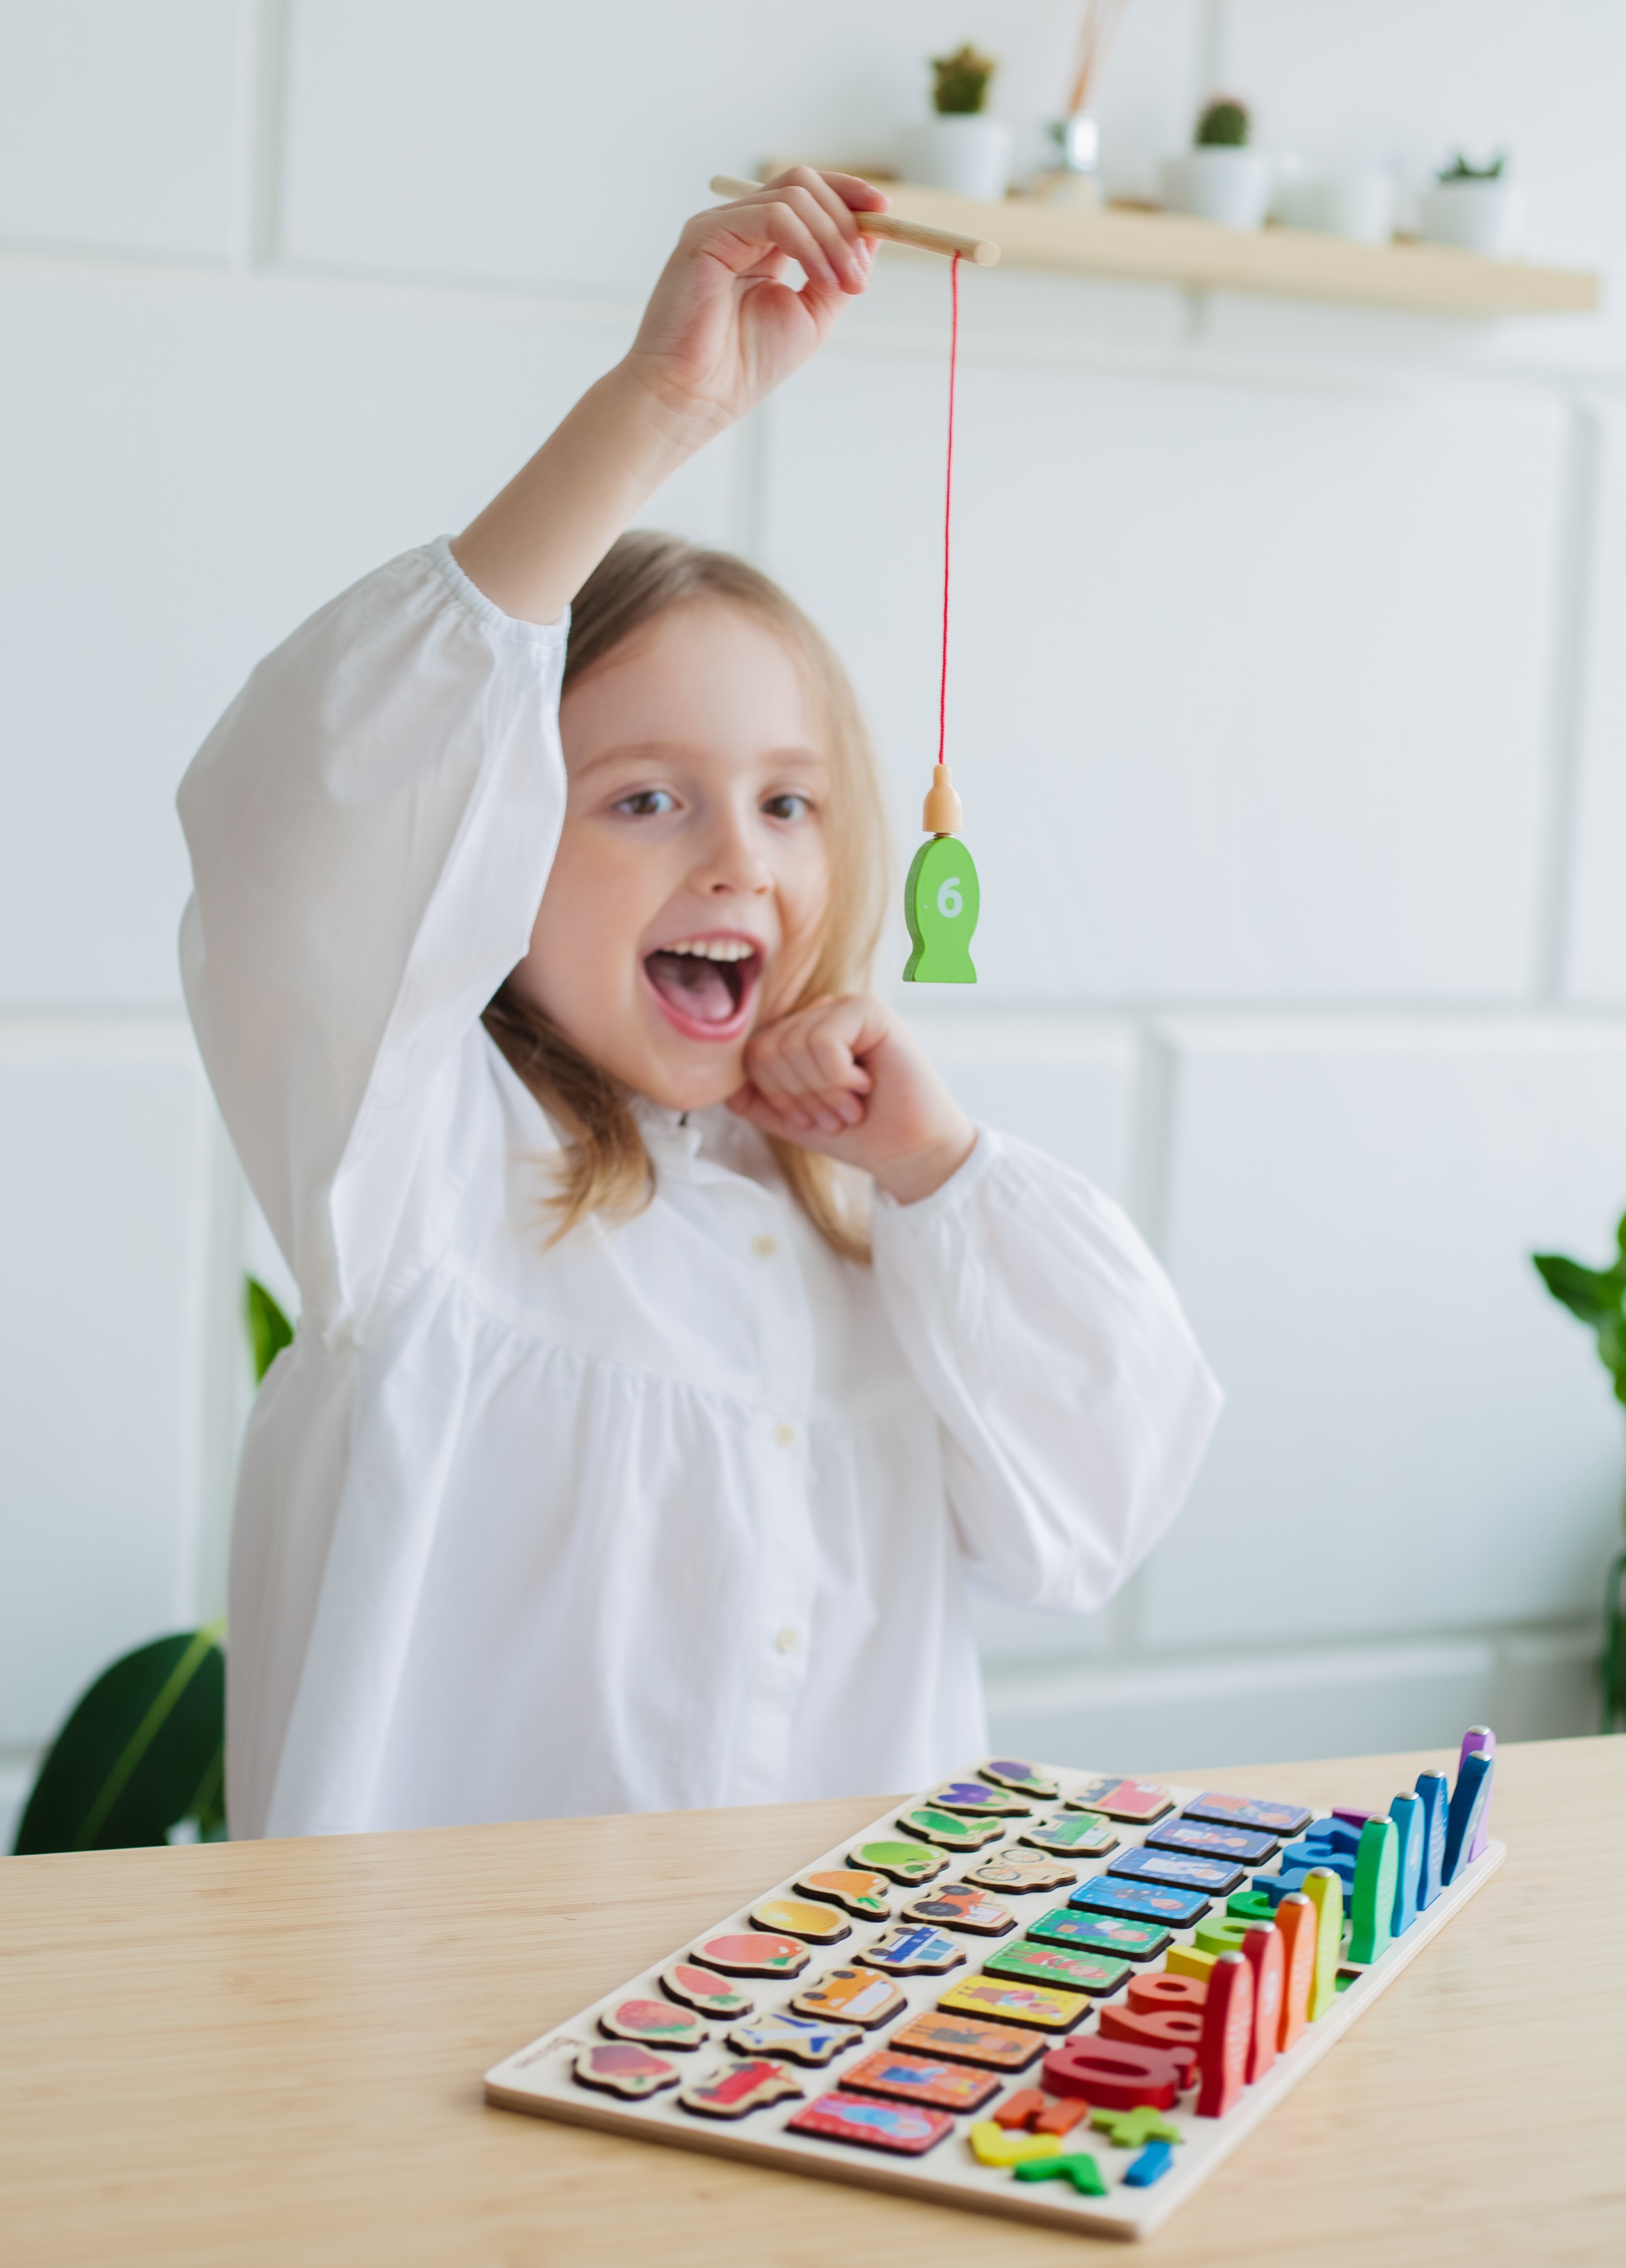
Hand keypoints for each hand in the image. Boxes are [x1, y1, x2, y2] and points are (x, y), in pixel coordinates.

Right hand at [624, 170, 887, 441]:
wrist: (695, 399)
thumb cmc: (742, 368)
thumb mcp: (810, 316)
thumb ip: (837, 272)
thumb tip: (873, 234)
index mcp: (759, 243)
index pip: (807, 194)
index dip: (849, 195)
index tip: (885, 213)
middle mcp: (737, 227)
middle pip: (804, 184)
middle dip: (846, 221)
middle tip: (860, 274)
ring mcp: (719, 226)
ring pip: (793, 194)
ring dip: (832, 237)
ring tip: (845, 284)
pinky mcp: (705, 234)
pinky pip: (773, 216)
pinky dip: (808, 244)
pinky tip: (820, 280)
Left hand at [728, 994, 976, 1205]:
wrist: (907, 1152)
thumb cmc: (857, 1133)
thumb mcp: (791, 1118)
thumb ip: (754, 1099)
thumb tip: (722, 1082)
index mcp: (798, 1032)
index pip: (752, 1054)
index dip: (777, 1096)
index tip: (811, 1117)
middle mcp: (818, 1014)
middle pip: (767, 1050)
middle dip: (799, 1096)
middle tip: (834, 1112)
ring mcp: (843, 1007)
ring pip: (793, 1046)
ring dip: (823, 1092)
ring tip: (850, 1103)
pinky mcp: (869, 1010)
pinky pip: (823, 1043)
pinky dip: (839, 1079)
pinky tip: (866, 1085)